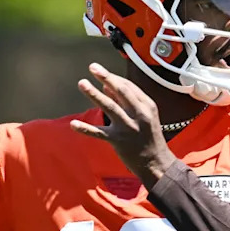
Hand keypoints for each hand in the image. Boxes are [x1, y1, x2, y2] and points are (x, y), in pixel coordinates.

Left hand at [71, 63, 176, 187]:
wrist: (156, 163)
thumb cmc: (149, 137)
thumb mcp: (145, 116)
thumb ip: (128, 101)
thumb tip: (107, 86)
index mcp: (147, 106)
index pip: (128, 86)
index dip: (113, 78)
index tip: (99, 72)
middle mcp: (139, 114)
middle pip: (121, 91)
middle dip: (106, 77)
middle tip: (92, 67)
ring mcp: (128, 128)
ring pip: (110, 107)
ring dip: (94, 94)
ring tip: (82, 83)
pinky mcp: (118, 141)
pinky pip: (99, 133)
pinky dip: (85, 128)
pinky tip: (73, 123)